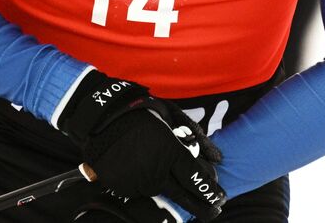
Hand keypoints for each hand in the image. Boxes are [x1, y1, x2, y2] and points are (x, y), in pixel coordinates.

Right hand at [59, 70, 225, 219]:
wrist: (103, 115)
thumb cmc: (144, 112)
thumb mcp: (175, 116)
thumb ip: (198, 138)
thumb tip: (219, 158)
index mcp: (171, 153)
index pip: (195, 179)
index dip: (210, 192)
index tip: (221, 199)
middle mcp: (155, 172)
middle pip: (182, 197)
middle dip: (200, 207)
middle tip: (213, 213)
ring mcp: (137, 182)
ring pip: (159, 193)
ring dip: (165, 186)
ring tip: (156, 166)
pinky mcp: (120, 187)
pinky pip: (139, 191)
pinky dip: (144, 184)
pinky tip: (140, 167)